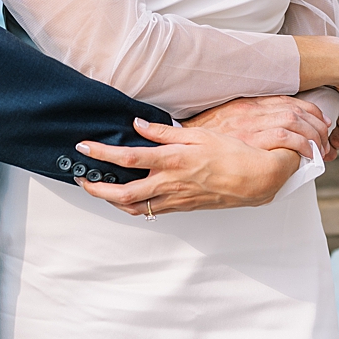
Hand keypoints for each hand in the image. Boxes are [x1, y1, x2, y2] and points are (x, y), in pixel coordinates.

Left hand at [75, 118, 298, 216]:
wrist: (256, 179)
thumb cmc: (232, 153)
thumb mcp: (199, 134)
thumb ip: (165, 132)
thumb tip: (138, 126)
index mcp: (173, 161)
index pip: (128, 159)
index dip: (101, 154)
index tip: (84, 148)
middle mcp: (170, 183)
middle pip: (122, 193)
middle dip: (96, 188)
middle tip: (82, 179)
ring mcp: (175, 199)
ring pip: (133, 207)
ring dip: (111, 200)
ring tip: (99, 189)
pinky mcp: (182, 208)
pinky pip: (150, 211)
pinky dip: (132, 206)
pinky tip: (128, 198)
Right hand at [188, 95, 331, 157]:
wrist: (178, 146)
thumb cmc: (201, 138)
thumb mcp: (227, 120)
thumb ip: (250, 120)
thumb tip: (273, 128)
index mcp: (248, 103)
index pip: (290, 101)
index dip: (311, 111)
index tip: (321, 122)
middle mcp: (251, 110)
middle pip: (296, 111)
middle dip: (317, 126)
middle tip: (325, 141)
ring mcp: (250, 125)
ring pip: (294, 123)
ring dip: (313, 137)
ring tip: (320, 151)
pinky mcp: (248, 141)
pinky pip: (284, 139)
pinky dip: (301, 146)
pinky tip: (307, 155)